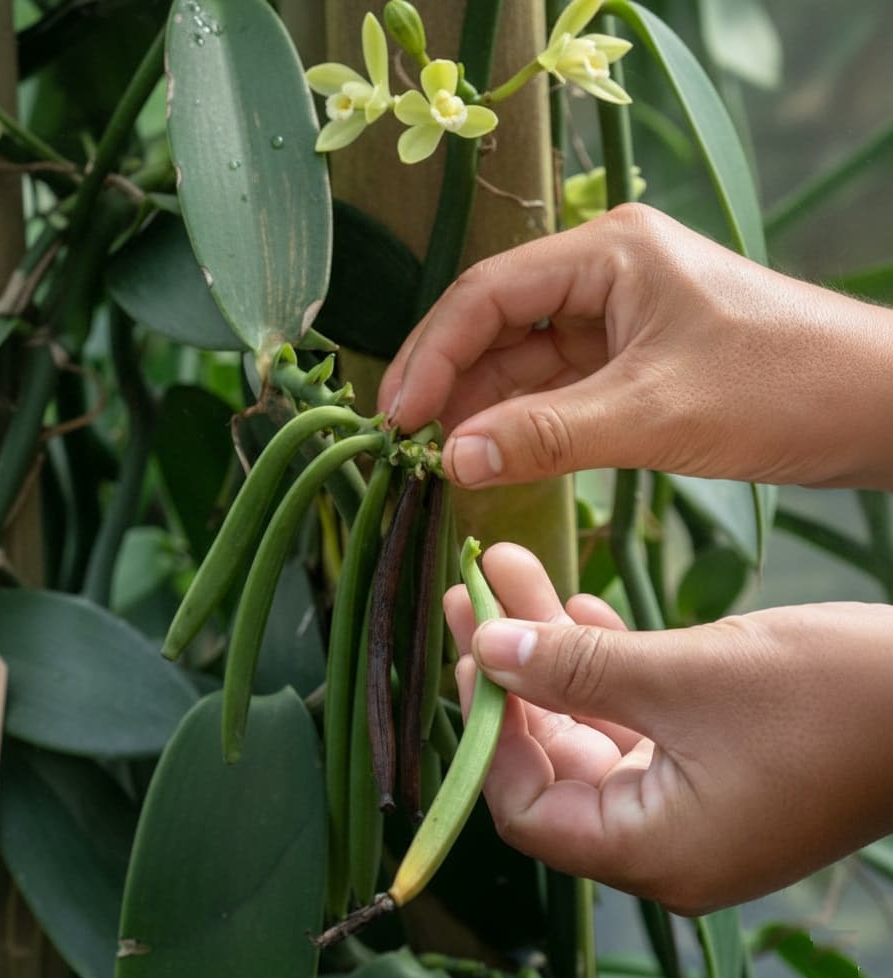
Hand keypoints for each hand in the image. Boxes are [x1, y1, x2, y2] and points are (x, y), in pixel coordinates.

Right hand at [379, 204, 892, 490]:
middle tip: (401, 440)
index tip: (396, 415)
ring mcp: (616, 320)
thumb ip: (545, 436)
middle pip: (497, 325)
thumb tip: (450, 460)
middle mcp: (603, 275)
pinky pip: (555, 390)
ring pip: (522, 362)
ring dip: (480, 408)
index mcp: (607, 253)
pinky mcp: (630, 362)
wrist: (876, 408)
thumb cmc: (781, 388)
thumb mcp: (652, 413)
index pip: (490, 295)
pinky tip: (488, 456)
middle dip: (448, 382)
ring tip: (435, 457)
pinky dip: (521, 424)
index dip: (432, 354)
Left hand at [446, 542, 892, 913]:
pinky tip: (579, 606)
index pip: (528, 808)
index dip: (489, 728)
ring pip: (590, 723)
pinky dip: (604, 662)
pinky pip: (635, 715)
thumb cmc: (829, 696)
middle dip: (512, 668)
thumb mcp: (683, 675)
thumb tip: (486, 649)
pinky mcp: (714, 759)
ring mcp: (691, 799)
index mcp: (652, 850)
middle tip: (476, 595)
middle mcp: (664, 839)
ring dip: (554, 650)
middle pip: (553, 755)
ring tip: (516, 573)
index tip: (470, 649)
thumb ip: (573, 667)